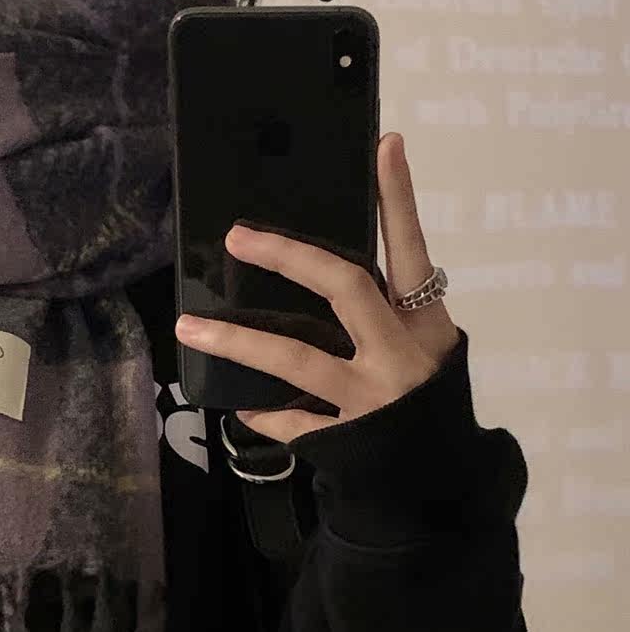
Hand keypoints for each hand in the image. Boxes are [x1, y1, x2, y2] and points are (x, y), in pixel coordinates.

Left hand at [174, 133, 460, 442]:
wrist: (443, 488)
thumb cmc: (428, 403)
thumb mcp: (424, 349)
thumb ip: (387, 311)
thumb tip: (319, 266)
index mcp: (425, 324)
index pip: (411, 248)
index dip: (398, 198)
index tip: (384, 144)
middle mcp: (401, 353)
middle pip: (345, 286)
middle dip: (289, 255)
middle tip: (238, 236)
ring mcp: (371, 398)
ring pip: (295, 356)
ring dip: (236, 340)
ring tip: (189, 323)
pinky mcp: (345, 438)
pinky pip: (290, 417)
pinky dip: (262, 408)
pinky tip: (239, 402)